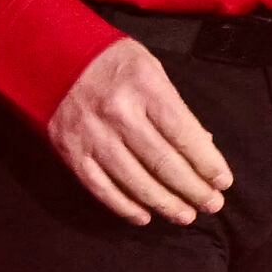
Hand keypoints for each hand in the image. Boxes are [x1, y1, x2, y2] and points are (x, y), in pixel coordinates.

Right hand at [44, 35, 232, 226]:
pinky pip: (102, 188)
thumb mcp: (149, 68)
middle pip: (163, 162)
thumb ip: (174, 106)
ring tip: (186, 216)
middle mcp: (118, 112)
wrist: (48, 54)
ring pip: (135, 181)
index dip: (207, 163)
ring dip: (165, 204)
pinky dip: (124, 207)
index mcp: (144, 86)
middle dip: (193, 188)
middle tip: (213, 205)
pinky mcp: (71, 151)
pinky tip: (144, 217)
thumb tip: (203, 145)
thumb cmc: (109, 61)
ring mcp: (92, 134)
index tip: (223, 182)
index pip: (184, 133)